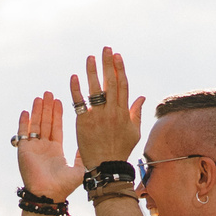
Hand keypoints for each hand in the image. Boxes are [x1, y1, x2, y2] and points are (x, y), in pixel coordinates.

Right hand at [13, 90, 80, 201]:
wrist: (49, 195)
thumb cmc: (64, 185)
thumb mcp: (79, 168)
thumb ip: (83, 154)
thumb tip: (91, 143)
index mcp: (55, 150)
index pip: (56, 127)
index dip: (57, 114)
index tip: (59, 100)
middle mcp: (43, 147)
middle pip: (45, 122)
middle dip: (47, 108)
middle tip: (49, 92)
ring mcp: (33, 148)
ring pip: (35, 125)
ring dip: (37, 111)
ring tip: (40, 97)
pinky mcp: (23, 151)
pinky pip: (22, 133)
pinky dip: (24, 122)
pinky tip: (26, 111)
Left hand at [71, 46, 144, 166]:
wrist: (106, 166)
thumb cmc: (121, 149)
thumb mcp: (134, 131)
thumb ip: (136, 112)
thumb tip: (141, 96)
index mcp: (124, 113)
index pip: (123, 86)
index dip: (120, 69)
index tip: (117, 56)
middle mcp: (111, 112)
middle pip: (110, 83)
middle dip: (108, 64)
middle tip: (105, 49)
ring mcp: (97, 117)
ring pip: (95, 90)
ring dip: (92, 72)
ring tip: (90, 57)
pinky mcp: (84, 123)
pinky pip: (79, 103)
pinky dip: (76, 90)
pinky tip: (74, 77)